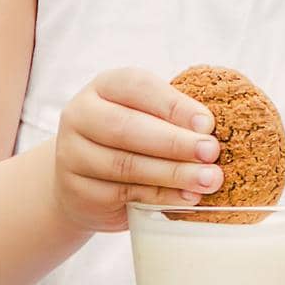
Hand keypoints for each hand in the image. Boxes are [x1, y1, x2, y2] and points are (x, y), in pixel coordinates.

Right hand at [51, 66, 223, 234]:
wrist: (81, 182)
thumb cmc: (129, 140)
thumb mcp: (145, 117)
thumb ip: (172, 117)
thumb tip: (211, 130)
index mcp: (103, 87)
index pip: (137, 86)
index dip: (173, 104)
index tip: (208, 124)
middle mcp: (80, 115)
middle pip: (127, 128)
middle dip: (175, 142)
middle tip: (211, 153)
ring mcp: (72, 154)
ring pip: (125, 165)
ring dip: (173, 173)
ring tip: (208, 179)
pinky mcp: (76, 190)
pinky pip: (123, 194)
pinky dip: (160, 196)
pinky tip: (187, 197)